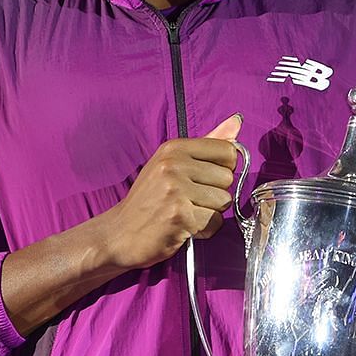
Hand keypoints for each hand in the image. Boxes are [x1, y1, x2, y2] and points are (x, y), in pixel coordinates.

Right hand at [95, 115, 242, 270]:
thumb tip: (236, 122)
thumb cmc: (149, 200)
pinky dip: (203, 231)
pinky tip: (184, 227)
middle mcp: (174, 164)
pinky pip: (214, 223)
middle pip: (228, 178)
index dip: (221, 170)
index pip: (227, 151)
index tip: (201, 180)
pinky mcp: (179, 215)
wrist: (119, 234)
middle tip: (188, 201)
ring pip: (224, 201)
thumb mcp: (172, 164)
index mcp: (174, 148)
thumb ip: (207, 143)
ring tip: (185, 214)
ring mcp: (175, 189)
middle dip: (214, 195)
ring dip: (209, 213)